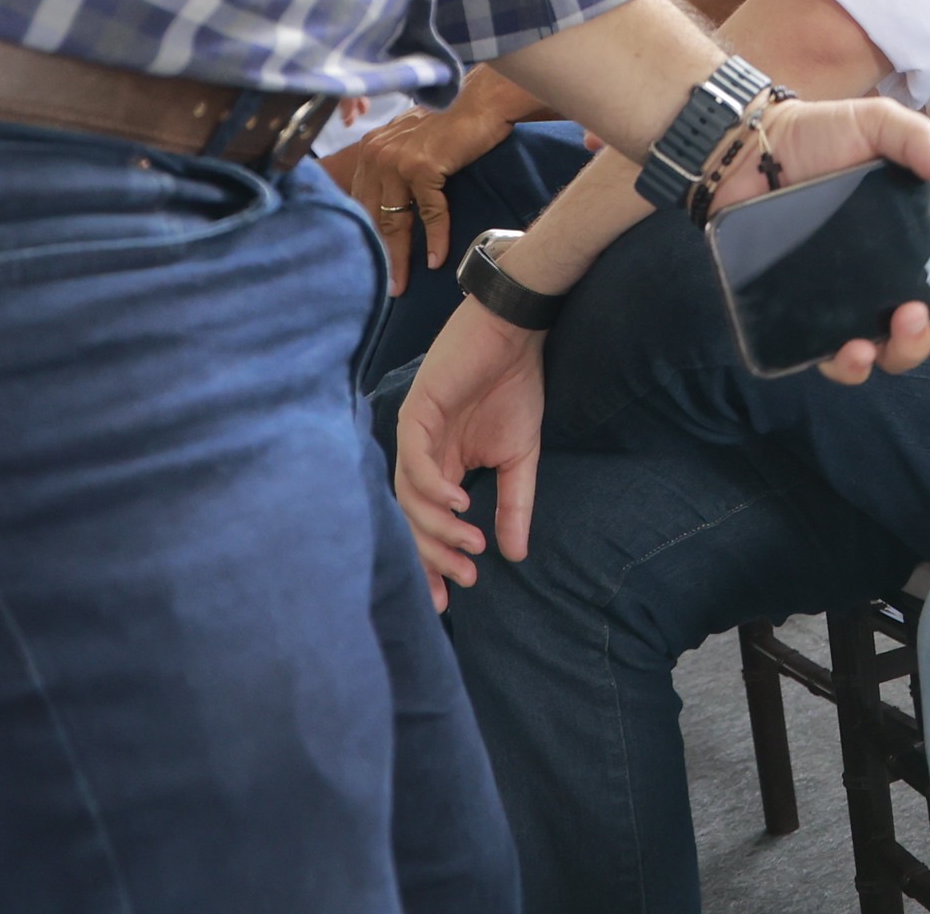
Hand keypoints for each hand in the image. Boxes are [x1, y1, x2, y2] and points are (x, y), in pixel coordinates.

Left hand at [321, 97, 512, 292]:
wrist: (482, 100)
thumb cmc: (452, 123)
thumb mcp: (411, 141)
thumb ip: (393, 163)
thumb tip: (384, 203)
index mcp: (370, 148)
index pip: (360, 201)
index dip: (365, 234)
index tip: (369, 261)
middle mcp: (377, 153)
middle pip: (372, 215)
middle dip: (378, 253)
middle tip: (383, 284)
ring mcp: (398, 159)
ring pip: (396, 220)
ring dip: (400, 257)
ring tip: (402, 284)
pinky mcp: (423, 166)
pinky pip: (430, 213)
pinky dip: (435, 239)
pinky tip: (437, 259)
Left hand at [393, 303, 547, 609]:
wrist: (516, 332)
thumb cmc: (516, 387)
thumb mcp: (520, 457)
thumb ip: (514, 504)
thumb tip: (516, 555)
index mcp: (442, 467)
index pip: (427, 524)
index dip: (435, 562)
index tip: (453, 597)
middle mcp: (421, 455)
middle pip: (411, 519)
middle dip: (433, 555)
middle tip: (462, 580)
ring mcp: (415, 435)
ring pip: (409, 496)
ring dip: (437, 527)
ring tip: (469, 544)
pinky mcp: (416, 412)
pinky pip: (414, 460)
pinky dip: (432, 488)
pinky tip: (460, 504)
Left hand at [731, 97, 929, 382]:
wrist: (751, 151)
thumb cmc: (821, 137)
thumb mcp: (876, 125)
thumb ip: (916, 139)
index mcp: (920, 239)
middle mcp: (894, 279)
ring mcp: (855, 302)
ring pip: (895, 350)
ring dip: (910, 349)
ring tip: (907, 323)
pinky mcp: (813, 318)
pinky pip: (836, 357)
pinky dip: (852, 364)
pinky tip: (855, 348)